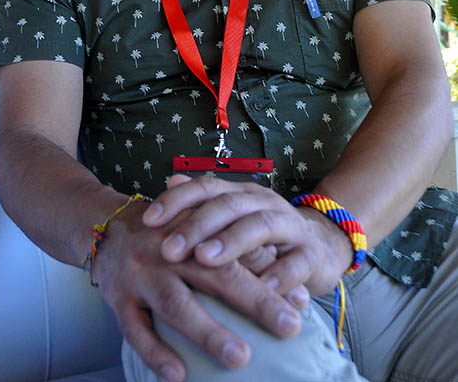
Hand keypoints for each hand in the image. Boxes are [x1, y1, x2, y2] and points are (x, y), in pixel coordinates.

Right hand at [93, 197, 304, 381]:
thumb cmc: (167, 235)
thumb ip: (242, 255)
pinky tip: (178, 375)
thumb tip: (294, 290)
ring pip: (176, 303)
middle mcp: (171, 251)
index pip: (238, 252)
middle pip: (216, 275)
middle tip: (290, 326)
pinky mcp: (118, 298)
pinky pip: (135, 329)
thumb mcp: (199, 231)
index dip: (271, 275)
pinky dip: (155, 353)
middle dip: (255, 301)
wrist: (105, 228)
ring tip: (240, 357)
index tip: (301, 303)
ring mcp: (142, 275)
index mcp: (196, 232)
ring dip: (208, 331)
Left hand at [143, 175, 352, 296]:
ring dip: (232, 241)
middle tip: (169, 250)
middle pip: (229, 204)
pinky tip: (261, 288)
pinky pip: (297, 262)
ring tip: (206, 259)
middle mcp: (264, 203)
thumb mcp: (233, 219)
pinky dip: (279, 275)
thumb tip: (171, 180)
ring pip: (261, 225)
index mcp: (241, 194)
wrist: (320, 247)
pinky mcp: (311, 254)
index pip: (206, 188)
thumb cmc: (264, 238)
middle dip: (197, 225)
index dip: (177, 201)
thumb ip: (203, 203)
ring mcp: (290, 226)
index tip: (147, 220)